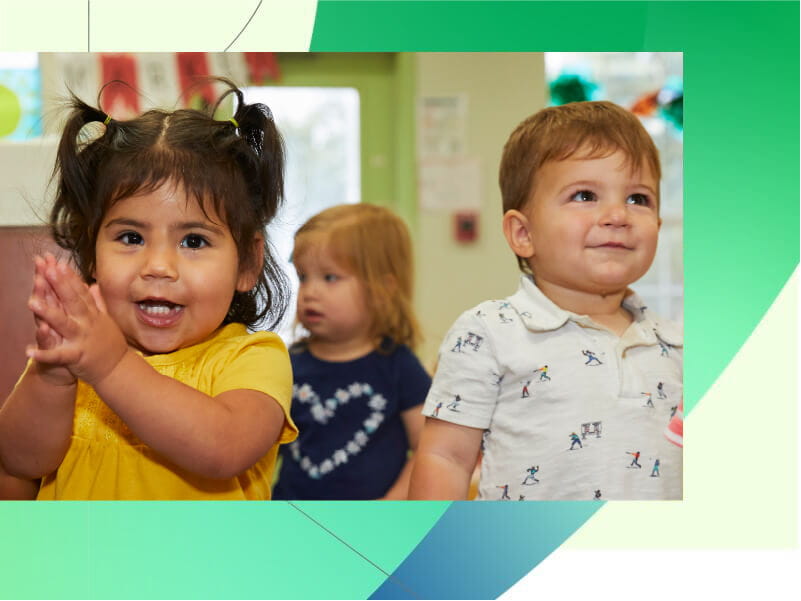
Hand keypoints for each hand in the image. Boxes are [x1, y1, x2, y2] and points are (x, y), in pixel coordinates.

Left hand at [26, 256, 128, 386]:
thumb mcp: (106, 320)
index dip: (69, 277)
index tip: (59, 262)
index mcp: (92, 315)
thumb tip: (93, 285)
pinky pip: (58, 356)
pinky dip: (44, 355)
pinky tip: (29, 351)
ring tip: (32, 303)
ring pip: (64, 324)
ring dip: (48, 313)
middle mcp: (87, 323)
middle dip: (60, 285)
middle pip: (72, 301)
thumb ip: (97, 302)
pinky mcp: (76, 357)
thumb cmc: (110, 344)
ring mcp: (82, 339)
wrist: (118, 369)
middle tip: (48, 269)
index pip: (80, 292)